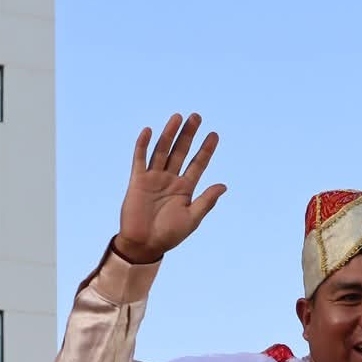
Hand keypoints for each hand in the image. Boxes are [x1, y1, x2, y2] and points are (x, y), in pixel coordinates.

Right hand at [114, 113, 225, 264]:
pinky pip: (140, 159)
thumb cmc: (168, 235)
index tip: (214, 134)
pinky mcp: (138, 181)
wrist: (144, 245)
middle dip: (188, 134)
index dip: (206, 149)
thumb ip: (206, 201)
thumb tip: (223, 185)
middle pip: (181, 151)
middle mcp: (170, 179)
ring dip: (169, 134)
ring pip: (163, 151)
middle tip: (196, 116)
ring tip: (178, 117)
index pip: (198, 164)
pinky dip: (144, 145)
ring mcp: (154, 178)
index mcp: (185, 189)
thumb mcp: (192, 218)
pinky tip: (149, 131)